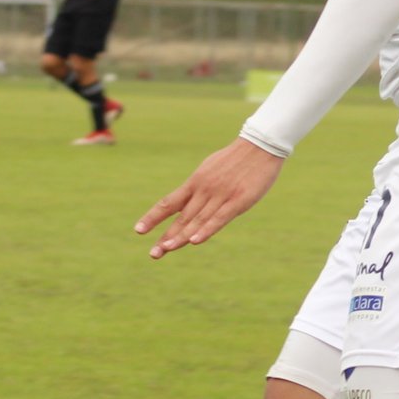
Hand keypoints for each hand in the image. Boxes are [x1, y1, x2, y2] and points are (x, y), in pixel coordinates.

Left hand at [134, 137, 284, 257]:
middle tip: (153, 254)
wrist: (260, 145)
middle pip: (182, 217)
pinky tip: (194, 241)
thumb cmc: (237, 158)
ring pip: (197, 220)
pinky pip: (219, 218)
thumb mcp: (211, 169)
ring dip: (181, 237)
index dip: (153, 217)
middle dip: (166, 236)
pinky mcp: (239, 200)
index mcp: (196, 182)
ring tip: (166, 250)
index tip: (139, 231)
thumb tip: (189, 199)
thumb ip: (200, 187)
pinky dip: (206, 230)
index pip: (169, 203)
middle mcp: (204, 190)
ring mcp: (221, 195)